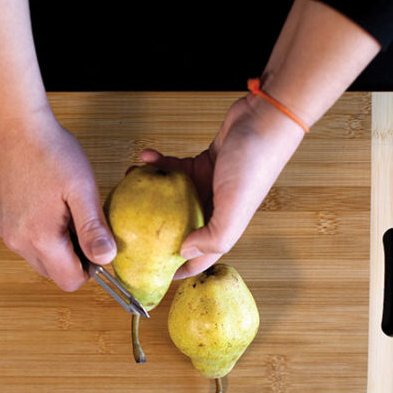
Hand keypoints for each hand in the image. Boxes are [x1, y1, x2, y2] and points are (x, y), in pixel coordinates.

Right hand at [0, 107, 115, 290]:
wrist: (12, 124)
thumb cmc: (49, 152)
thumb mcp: (82, 189)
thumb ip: (94, 228)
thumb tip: (106, 258)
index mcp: (39, 238)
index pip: (69, 281)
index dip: (90, 268)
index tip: (96, 243)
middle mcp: (16, 241)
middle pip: (53, 272)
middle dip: (73, 257)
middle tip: (81, 221)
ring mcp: (2, 230)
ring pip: (36, 256)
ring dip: (54, 243)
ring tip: (62, 208)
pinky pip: (21, 237)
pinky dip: (36, 229)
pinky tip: (43, 201)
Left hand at [140, 94, 305, 278]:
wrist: (265, 118)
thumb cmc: (255, 162)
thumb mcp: (235, 206)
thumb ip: (215, 236)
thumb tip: (185, 252)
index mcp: (225, 225)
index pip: (201, 257)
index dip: (178, 269)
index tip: (152, 273)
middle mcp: (216, 208)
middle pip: (180, 227)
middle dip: (153, 227)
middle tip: (127, 224)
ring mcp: (208, 186)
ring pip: (172, 197)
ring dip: (151, 190)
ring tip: (131, 182)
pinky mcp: (203, 164)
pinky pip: (175, 169)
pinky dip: (160, 164)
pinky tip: (147, 157)